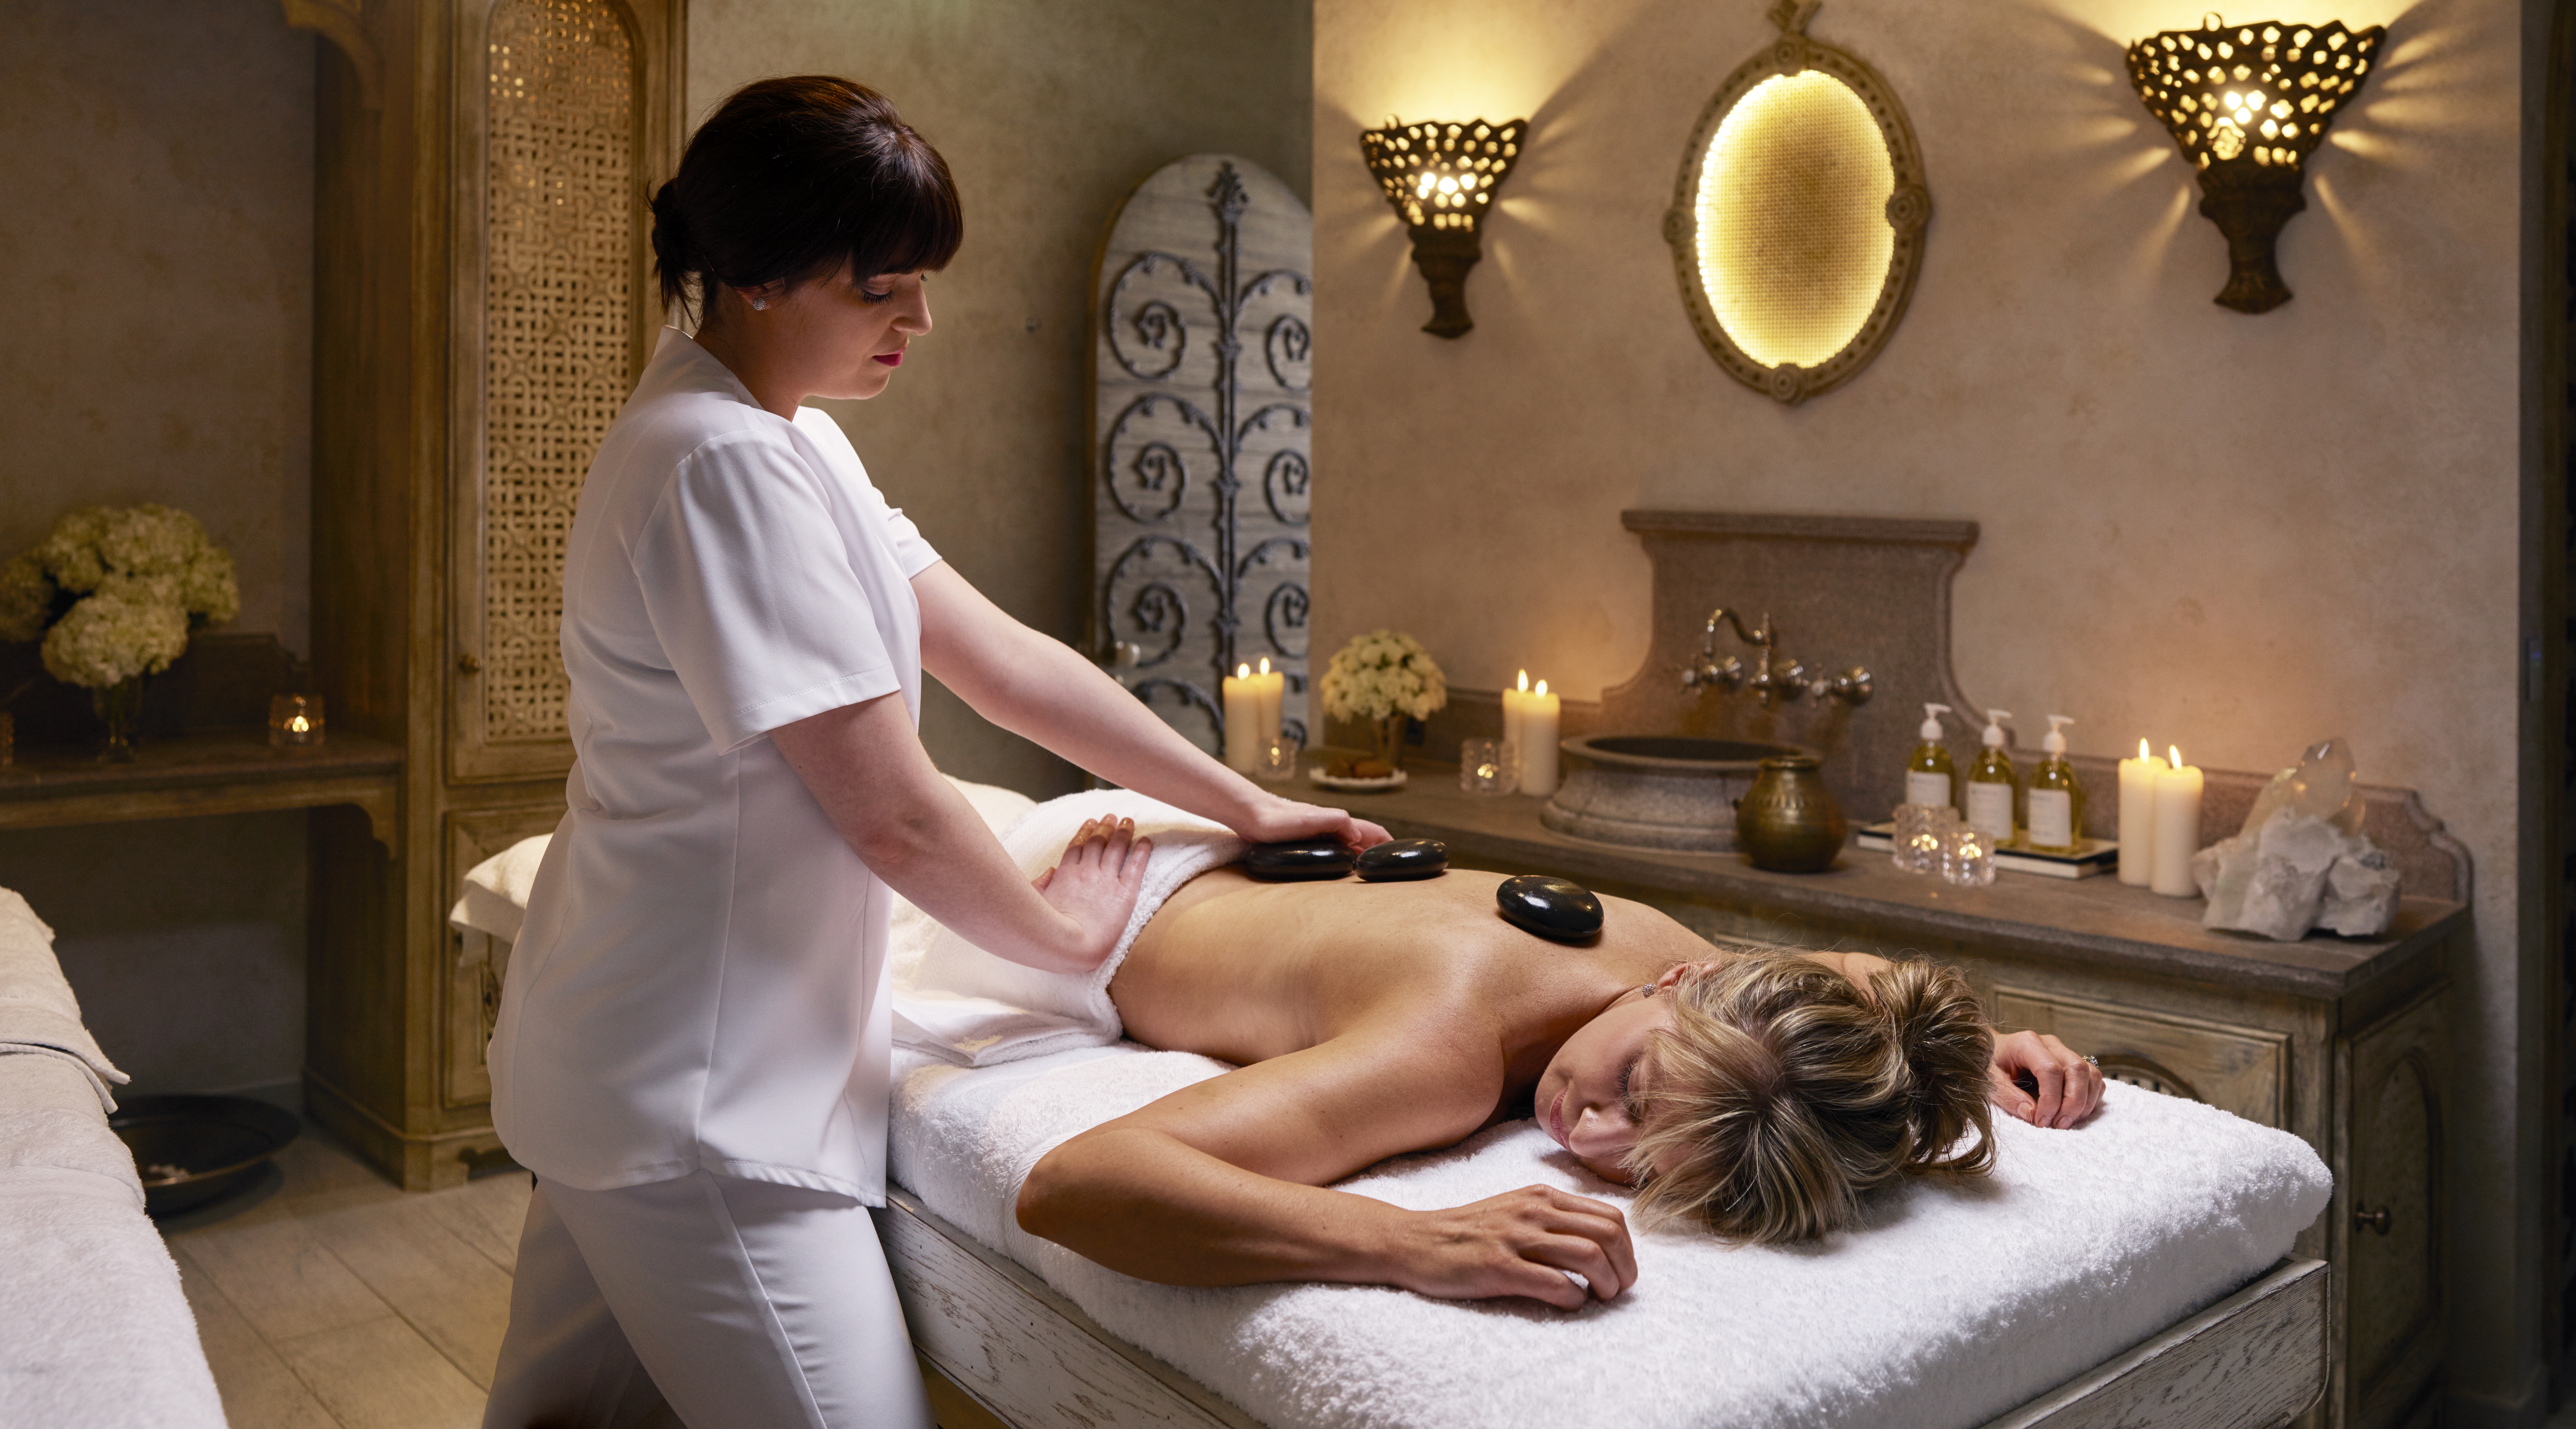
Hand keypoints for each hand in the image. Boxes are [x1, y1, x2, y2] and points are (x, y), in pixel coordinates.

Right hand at [1030, 817, 1151, 973]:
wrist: (1070, 947)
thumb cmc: (1048, 931)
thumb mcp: (1037, 904)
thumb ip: (1041, 884)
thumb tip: (1049, 871)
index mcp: (1065, 874)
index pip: (1077, 846)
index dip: (1085, 832)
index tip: (1091, 822)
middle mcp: (1087, 872)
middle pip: (1098, 843)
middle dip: (1105, 827)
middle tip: (1111, 817)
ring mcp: (1106, 881)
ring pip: (1116, 849)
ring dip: (1123, 833)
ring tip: (1128, 821)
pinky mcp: (1124, 894)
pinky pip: (1135, 867)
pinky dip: (1142, 852)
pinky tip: (1147, 841)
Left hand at [1231, 795, 1390, 851]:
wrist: (1249, 814)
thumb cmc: (1277, 818)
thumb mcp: (1312, 819)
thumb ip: (1337, 821)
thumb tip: (1358, 834)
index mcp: (1336, 821)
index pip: (1370, 830)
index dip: (1386, 841)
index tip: (1399, 853)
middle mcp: (1330, 826)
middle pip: (1360, 837)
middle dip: (1376, 849)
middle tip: (1387, 865)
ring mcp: (1317, 834)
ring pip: (1346, 843)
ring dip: (1359, 853)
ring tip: (1367, 868)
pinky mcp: (1303, 841)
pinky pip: (1330, 848)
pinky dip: (1341, 855)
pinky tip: (1337, 864)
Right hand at [1391, 1186, 1636, 1309]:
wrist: (1413, 1240)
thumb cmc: (1468, 1231)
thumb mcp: (1515, 1209)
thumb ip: (1553, 1219)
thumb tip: (1599, 1245)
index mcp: (1541, 1196)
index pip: (1609, 1216)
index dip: (1627, 1248)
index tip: (1621, 1270)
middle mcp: (1533, 1210)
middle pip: (1608, 1235)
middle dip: (1624, 1268)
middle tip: (1617, 1290)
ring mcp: (1515, 1237)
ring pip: (1588, 1255)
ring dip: (1606, 1284)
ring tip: (1599, 1299)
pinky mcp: (1498, 1267)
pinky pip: (1554, 1283)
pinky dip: (1573, 1298)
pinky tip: (1568, 1303)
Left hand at [1987, 1030, 2104, 1128]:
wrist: (1992, 1052)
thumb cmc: (1989, 1065)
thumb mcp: (1989, 1080)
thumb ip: (2008, 1096)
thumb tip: (2032, 1114)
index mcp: (2027, 1043)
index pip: (2051, 1070)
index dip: (2051, 1100)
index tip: (2041, 1122)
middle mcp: (2051, 1044)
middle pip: (2077, 1070)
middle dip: (2073, 1103)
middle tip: (2058, 1125)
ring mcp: (2065, 1052)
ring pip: (2091, 1074)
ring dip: (2084, 1103)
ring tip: (2065, 1122)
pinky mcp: (2073, 1064)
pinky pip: (2094, 1079)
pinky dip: (2090, 1099)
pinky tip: (2073, 1114)